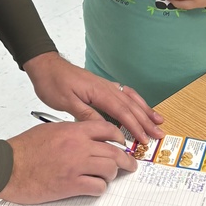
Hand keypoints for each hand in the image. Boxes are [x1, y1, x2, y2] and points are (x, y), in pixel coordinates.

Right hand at [1, 121, 136, 202]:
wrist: (7, 167)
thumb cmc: (23, 149)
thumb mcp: (50, 130)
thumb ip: (70, 132)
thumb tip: (86, 137)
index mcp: (73, 130)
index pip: (106, 129)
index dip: (119, 137)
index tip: (122, 144)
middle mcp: (78, 146)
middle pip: (114, 152)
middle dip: (126, 160)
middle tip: (130, 165)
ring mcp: (76, 166)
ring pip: (109, 169)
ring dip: (111, 175)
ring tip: (106, 178)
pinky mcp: (71, 185)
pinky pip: (97, 187)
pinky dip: (99, 188)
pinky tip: (94, 187)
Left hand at [23, 52, 163, 142]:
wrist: (46, 66)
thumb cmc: (53, 83)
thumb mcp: (66, 102)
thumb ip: (86, 114)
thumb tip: (104, 128)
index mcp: (99, 92)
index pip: (122, 112)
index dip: (135, 127)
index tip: (144, 139)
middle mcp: (106, 87)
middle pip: (131, 106)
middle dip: (146, 121)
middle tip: (159, 134)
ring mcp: (106, 86)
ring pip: (131, 99)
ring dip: (145, 110)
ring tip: (158, 120)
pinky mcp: (103, 86)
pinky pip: (125, 93)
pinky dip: (136, 100)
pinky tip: (140, 106)